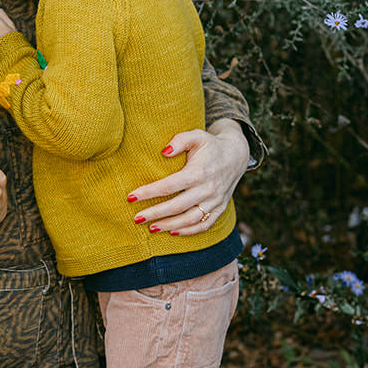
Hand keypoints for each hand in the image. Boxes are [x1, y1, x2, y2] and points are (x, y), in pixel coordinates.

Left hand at [126, 120, 250, 235]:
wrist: (236, 156)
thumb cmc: (210, 145)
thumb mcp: (197, 136)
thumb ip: (180, 140)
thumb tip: (163, 151)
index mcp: (199, 172)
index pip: (169, 185)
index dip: (149, 192)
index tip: (131, 197)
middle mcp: (207, 189)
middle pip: (177, 206)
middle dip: (155, 213)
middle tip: (136, 218)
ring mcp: (215, 201)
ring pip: (190, 219)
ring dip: (169, 225)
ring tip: (150, 227)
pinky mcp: (220, 209)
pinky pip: (204, 225)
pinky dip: (188, 231)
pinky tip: (172, 232)